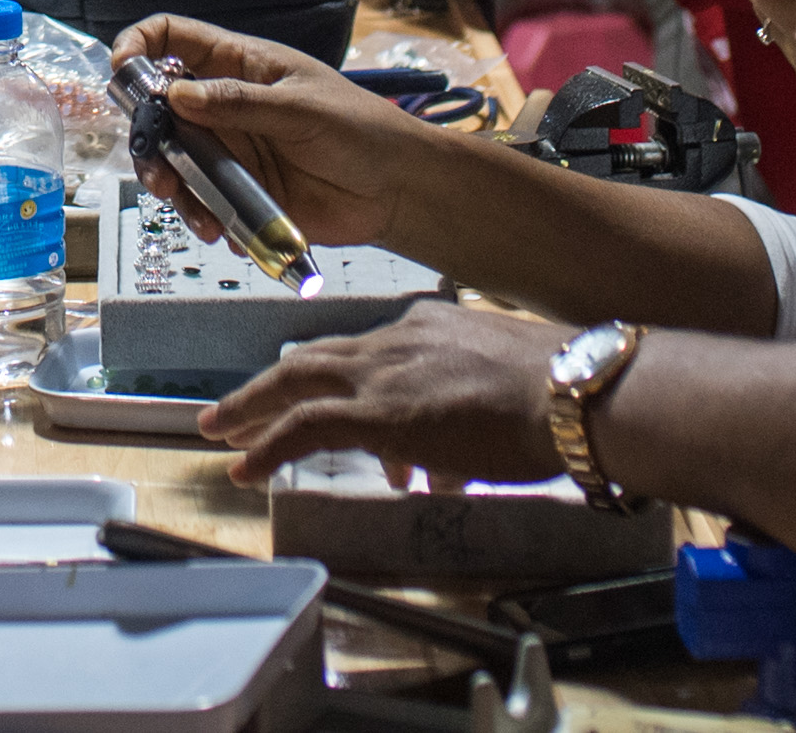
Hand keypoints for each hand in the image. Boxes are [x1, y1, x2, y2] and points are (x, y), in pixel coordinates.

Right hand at [107, 15, 441, 248]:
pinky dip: (203, 217)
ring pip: (173, 160)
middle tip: (159, 169)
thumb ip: (237, 102)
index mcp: (239, 64)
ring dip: (173, 186)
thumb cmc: (360, 129)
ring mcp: (230, 149)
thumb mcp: (299, 108)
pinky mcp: (239, 191)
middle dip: (148, 137)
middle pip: (158, 108)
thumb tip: (175, 93)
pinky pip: (202, 202)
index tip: (122, 72)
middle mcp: (224, 105)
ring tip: (195, 213)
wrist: (396, 190)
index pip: (173, 37)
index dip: (139, 47)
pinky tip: (226, 231)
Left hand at [198, 298, 568, 487]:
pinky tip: (244, 469)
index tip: (318, 404)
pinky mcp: (378, 414)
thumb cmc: (560, 394)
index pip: (364, 354)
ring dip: (251, 410)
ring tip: (222, 433)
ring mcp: (383, 376)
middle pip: (312, 359)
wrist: (573, 391)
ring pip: (293, 384)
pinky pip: (302, 428)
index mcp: (426, 327)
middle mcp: (396, 342)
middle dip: (267, 385)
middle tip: (234, 408)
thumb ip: (465, 419)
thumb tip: (445, 466)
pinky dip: (267, 447)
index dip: (335, 382)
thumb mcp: (502, 390)